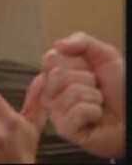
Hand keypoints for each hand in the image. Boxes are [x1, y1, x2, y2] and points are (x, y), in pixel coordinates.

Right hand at [42, 32, 124, 158]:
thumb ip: (81, 41)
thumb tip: (57, 44)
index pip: (50, 58)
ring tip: (98, 102)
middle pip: (56, 75)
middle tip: (95, 86)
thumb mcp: (104, 55)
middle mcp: (53, 92)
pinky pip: (75, 112)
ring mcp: (56, 111)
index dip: (73, 62)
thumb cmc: (121, 88)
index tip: (86, 68)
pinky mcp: (65, 129)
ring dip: (92, 96)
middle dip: (85, 79)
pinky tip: (96, 115)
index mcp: (57, 73)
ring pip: (68, 93)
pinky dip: (92, 111)